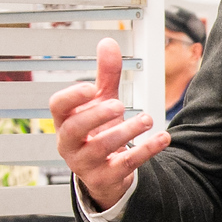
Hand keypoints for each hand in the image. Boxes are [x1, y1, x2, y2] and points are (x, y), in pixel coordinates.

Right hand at [49, 38, 171, 210]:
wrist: (105, 171)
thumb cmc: (99, 131)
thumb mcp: (102, 101)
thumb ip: (105, 74)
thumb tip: (108, 42)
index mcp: (65, 121)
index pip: (58, 107)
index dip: (71, 97)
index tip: (90, 87)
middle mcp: (70, 144)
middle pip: (74, 129)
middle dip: (96, 116)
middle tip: (119, 105)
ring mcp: (85, 163)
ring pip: (100, 149)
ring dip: (126, 132)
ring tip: (146, 118)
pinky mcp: (105, 178)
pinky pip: (125, 165)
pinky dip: (146, 150)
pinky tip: (163, 138)